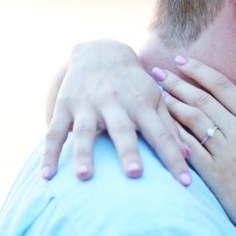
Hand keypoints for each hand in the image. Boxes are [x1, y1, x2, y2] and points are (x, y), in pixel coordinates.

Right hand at [40, 40, 191, 184]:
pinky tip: (45, 176)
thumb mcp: (154, 98)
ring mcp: (87, 105)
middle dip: (128, 151)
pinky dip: (49, 154)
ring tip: (84, 177)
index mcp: (142, 102)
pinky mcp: (65, 107)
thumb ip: (169, 126)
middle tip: (135, 174)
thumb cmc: (134, 84)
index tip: (186, 184)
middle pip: (123, 129)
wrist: (100, 51)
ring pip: (85, 131)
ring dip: (84, 153)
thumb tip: (190, 156)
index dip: (174, 158)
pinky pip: (55, 132)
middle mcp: (115, 102)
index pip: (162, 134)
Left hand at [157, 57, 235, 235]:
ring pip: (192, 120)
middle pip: (203, 99)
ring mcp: (226, 153)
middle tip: (157, 72)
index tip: (181, 61)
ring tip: (154, 94)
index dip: (200, 71)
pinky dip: (172, 132)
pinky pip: (188, 147)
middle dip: (177, 83)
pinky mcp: (214, 174)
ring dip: (171, 103)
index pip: (223, 87)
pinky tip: (158, 124)